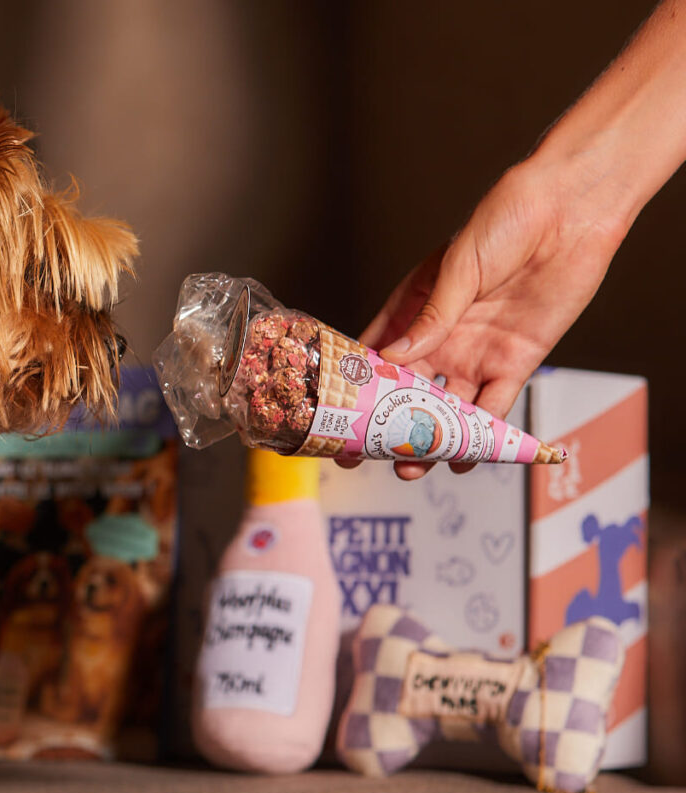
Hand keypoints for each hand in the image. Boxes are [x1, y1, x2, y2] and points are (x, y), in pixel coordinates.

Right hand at [344, 158, 627, 479]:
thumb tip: (394, 359)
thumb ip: (431, 317)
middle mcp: (441, 337)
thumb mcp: (457, 267)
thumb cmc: (507, 219)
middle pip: (408, 392)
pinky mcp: (515, 361)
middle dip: (390, 425)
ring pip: (447, 408)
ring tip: (413, 467)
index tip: (338, 419)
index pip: (375, 356)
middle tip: (372, 457)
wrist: (571, 208)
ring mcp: (476, 352)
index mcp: (414, 308)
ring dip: (431, 438)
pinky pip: (493, 407)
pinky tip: (462, 460)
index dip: (356, 389)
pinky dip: (479, 436)